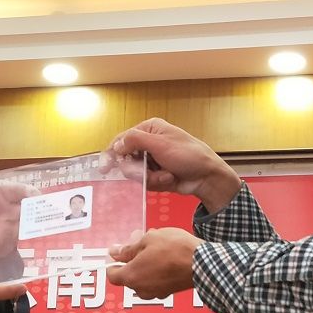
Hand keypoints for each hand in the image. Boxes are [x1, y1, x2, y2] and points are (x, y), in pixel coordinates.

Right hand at [105, 118, 241, 212]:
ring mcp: (153, 160)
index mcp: (150, 129)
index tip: (105, 167)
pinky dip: (157, 182)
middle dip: (139, 169)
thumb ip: (135, 141)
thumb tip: (116, 144)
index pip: (123, 139)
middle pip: (127, 159)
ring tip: (167, 174)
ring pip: (136, 173)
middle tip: (147, 172)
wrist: (207, 177)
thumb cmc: (189, 155)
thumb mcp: (160, 144)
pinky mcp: (156, 175)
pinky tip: (170, 179)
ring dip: (151, 177)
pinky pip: (145, 182)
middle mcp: (149, 143)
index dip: (113, 153)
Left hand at [106, 228, 200, 299]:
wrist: (202, 263)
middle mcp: (141, 289)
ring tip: (155, 247)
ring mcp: (156, 292)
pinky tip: (165, 256)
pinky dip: (156, 271)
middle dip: (132, 259)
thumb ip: (129, 248)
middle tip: (140, 243)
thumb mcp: (148, 240)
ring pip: (142, 278)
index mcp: (131, 276)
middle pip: (128, 276)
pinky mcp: (168, 291)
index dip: (113, 262)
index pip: (112, 275)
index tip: (118, 253)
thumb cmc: (175, 250)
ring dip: (145, 264)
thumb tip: (115, 252)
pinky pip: (155, 281)